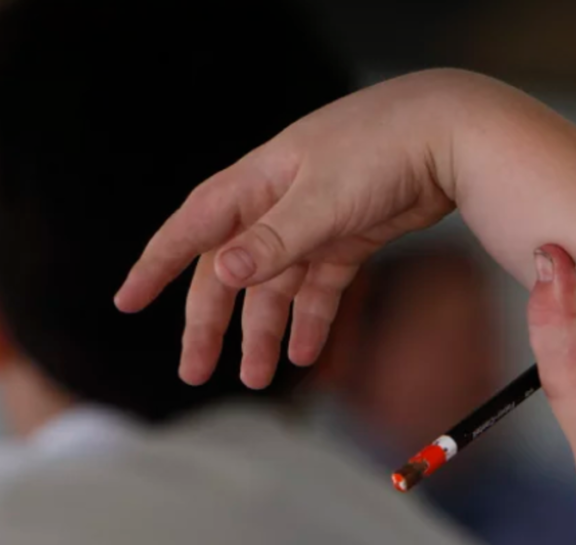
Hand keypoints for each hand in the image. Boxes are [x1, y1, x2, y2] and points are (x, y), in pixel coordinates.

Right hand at [114, 69, 575, 389]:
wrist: (449, 136)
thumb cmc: (381, 150)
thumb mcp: (322, 199)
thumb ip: (274, 239)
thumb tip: (222, 271)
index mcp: (255, 185)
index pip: (192, 229)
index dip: (156, 265)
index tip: (127, 302)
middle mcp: (278, 205)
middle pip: (231, 272)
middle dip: (212, 322)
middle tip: (196, 372)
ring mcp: (314, 223)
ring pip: (276, 288)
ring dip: (263, 331)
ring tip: (256, 377)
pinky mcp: (348, 237)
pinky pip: (319, 287)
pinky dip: (312, 320)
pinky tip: (307, 353)